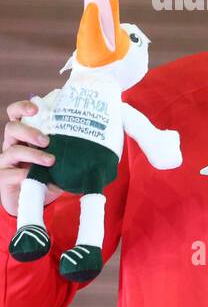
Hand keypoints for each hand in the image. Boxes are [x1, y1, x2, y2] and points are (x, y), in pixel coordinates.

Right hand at [1, 99, 61, 216]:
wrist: (31, 199)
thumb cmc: (48, 175)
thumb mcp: (62, 162)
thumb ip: (71, 153)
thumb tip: (98, 148)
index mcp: (26, 135)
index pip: (18, 114)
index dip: (23, 107)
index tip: (37, 108)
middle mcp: (13, 144)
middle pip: (12, 127)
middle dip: (29, 131)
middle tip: (46, 140)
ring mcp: (6, 160)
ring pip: (12, 150)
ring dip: (32, 154)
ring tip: (50, 160)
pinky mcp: (3, 176)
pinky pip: (10, 173)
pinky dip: (23, 175)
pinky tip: (32, 177)